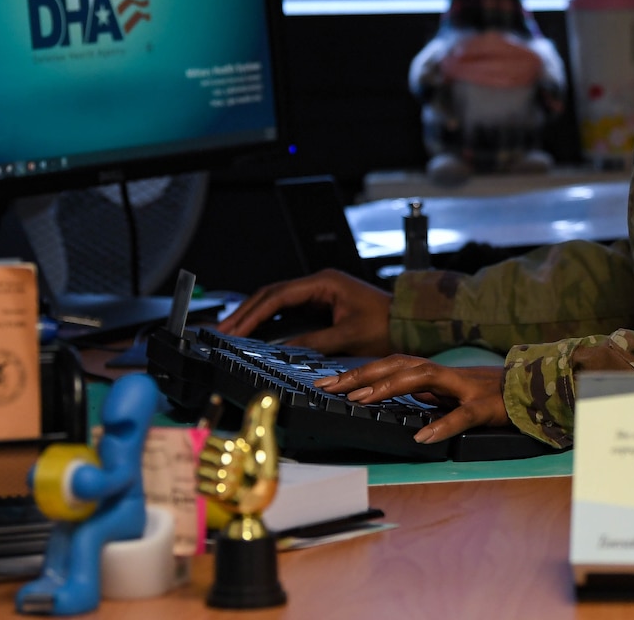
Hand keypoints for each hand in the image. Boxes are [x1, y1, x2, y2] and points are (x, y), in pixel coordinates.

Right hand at [219, 269, 393, 356]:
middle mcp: (320, 283)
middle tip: (224, 330)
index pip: (279, 295)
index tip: (235, 328)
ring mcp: (320, 292)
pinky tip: (256, 331)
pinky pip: (289, 308)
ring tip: (233, 331)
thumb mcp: (349, 337)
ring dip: (256, 315)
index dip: (254, 313)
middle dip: (247, 312)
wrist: (409, 323)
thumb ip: (315, 342)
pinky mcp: (322, 303)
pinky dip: (270, 319)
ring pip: (278, 300)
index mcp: (325, 283)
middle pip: (273, 294)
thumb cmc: (387, 325)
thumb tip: (283, 350)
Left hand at [315, 357, 508, 444]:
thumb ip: (426, 393)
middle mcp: (445, 373)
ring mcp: (463, 386)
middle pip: (397, 365)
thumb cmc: (490, 393)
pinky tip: (423, 437)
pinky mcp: (483, 406)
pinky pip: (461, 415)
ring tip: (363, 399)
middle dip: (362, 374)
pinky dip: (442, 424)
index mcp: (435, 372)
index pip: (390, 365)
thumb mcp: (451, 393)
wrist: (533, 388)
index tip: (327, 382)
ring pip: (422, 378)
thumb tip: (398, 395)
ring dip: (390, 386)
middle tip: (331, 386)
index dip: (359, 372)